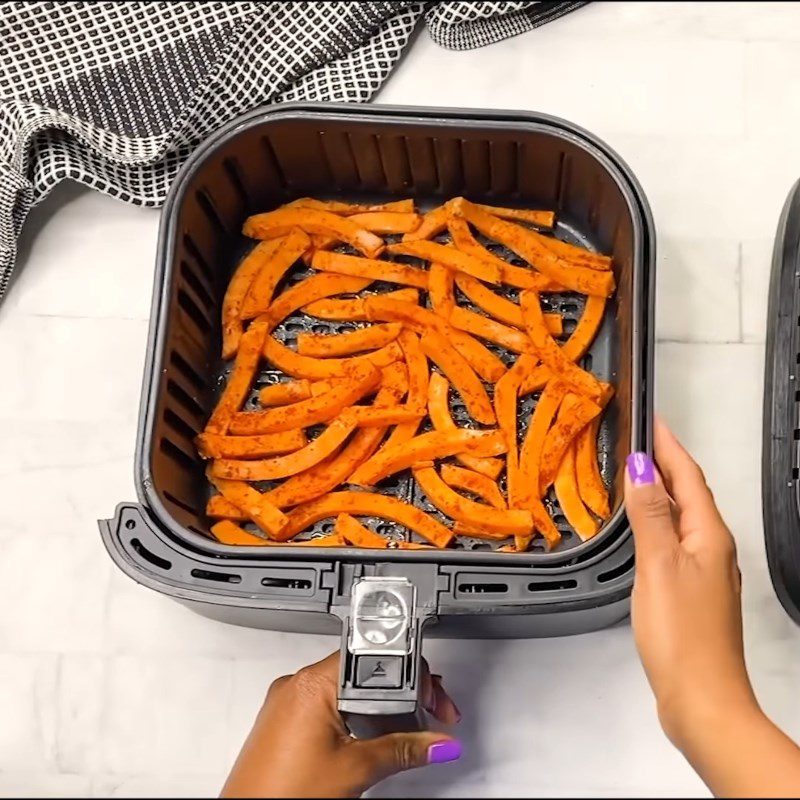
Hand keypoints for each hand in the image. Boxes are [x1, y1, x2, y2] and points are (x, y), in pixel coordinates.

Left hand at [221, 651, 460, 797]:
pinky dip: (356, 718)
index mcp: (312, 684)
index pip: (376, 659)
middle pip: (365, 674)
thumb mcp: (355, 770)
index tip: (435, 698)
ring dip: (381, 708)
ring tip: (406, 732)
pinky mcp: (283, 721)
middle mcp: (296, 685)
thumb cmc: (282, 795)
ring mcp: (287, 703)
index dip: (413, 677)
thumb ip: (403, 749)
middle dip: (403, 695)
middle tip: (432, 716)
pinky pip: (328, 706)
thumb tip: (439, 741)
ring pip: (348, 691)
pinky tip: (371, 740)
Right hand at [625, 417, 754, 747]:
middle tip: (638, 440)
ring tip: (636, 475)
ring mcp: (706, 572)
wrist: (702, 699)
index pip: (688, 476)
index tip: (652, 420)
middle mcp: (713, 548)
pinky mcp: (693, 593)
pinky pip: (676, 540)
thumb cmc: (681, 634)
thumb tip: (642, 470)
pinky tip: (643, 528)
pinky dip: (659, 521)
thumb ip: (649, 516)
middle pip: (689, 493)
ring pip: (683, 516)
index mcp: (709, 535)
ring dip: (662, 491)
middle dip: (666, 463)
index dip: (669, 446)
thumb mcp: (659, 566)